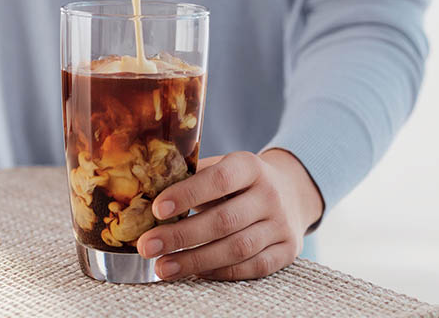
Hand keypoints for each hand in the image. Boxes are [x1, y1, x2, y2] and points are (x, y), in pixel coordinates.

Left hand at [136, 149, 323, 280]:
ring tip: (163, 267)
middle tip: (147, 246)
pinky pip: (252, 267)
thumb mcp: (223, 167)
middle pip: (225, 220)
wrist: (291, 193)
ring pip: (238, 248)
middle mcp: (270, 194)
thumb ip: (193, 177)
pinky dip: (221, 272)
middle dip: (181, 236)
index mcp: (250, 166)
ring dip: (196, 260)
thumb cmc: (241, 182)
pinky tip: (195, 272)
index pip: (219, 180)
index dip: (188, 194)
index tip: (157, 210)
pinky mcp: (287, 250)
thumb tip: (147, 193)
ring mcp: (281, 224)